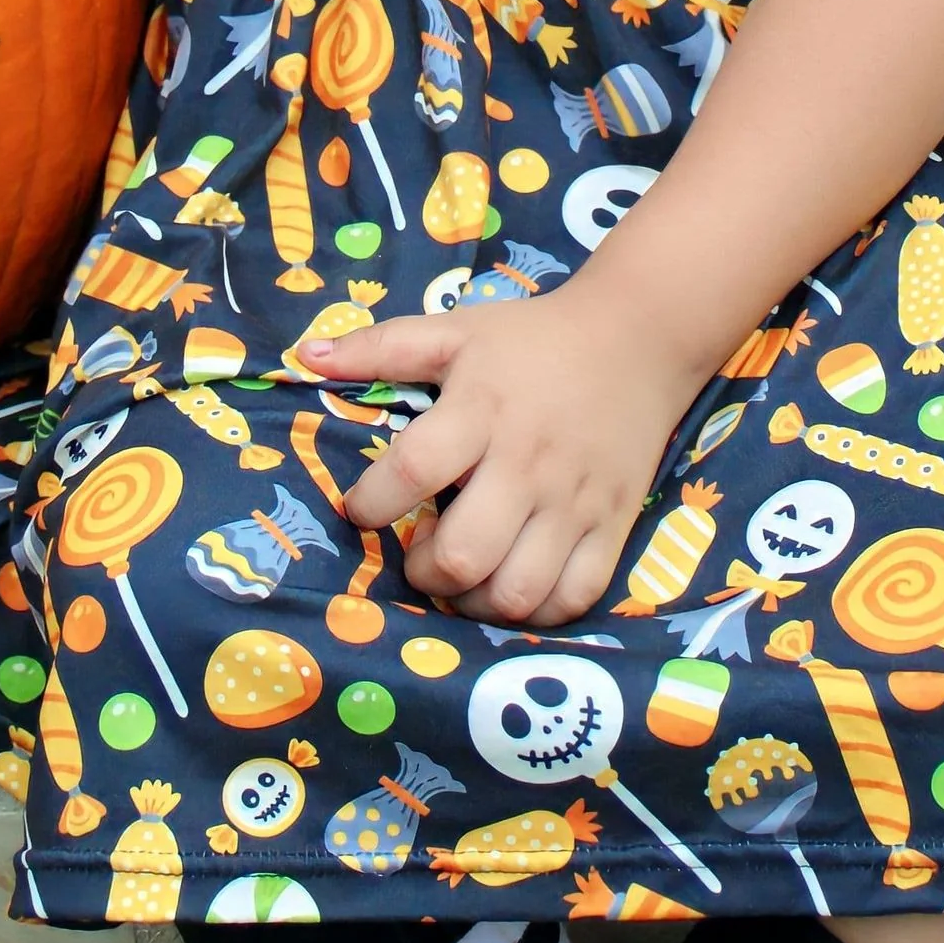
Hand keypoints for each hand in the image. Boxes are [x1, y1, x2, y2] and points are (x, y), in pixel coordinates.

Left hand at [300, 283, 707, 628]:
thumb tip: (305, 356)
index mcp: (481, 409)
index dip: (371, 502)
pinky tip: (512, 587)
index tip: (359, 510)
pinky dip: (536, 611)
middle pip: (464, 553)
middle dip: (422, 571)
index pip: (413, 467)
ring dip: (474, 602)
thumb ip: (381, 347)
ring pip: (517, 591)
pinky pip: (574, 598)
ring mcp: (574, 502)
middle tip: (417, 554)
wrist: (638, 338)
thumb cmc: (533, 340)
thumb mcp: (455, 331)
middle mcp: (527, 462)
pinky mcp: (613, 526)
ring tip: (462, 577)